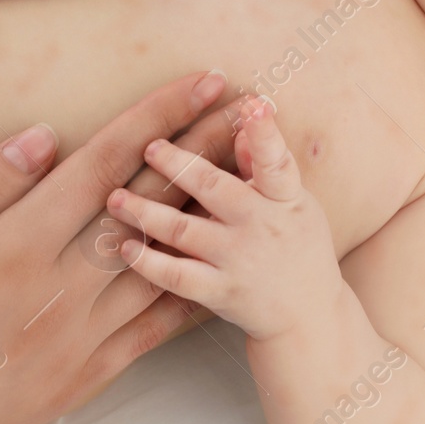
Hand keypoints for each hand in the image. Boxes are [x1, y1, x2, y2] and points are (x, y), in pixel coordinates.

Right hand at [0, 70, 241, 423]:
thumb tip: (41, 136)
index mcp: (12, 249)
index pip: (104, 164)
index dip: (159, 117)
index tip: (203, 82)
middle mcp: (58, 294)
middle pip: (151, 207)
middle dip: (206, 154)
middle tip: (255, 113)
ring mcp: (75, 343)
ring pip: (163, 264)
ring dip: (210, 215)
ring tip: (250, 179)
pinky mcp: (78, 384)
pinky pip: (150, 333)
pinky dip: (189, 295)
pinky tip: (216, 273)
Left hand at [107, 96, 345, 341]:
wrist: (308, 318)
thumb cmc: (297, 247)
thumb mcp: (293, 203)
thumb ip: (262, 166)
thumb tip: (240, 126)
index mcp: (286, 199)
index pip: (277, 162)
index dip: (266, 134)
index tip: (252, 105)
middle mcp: (263, 227)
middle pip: (216, 189)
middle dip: (180, 165)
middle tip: (149, 146)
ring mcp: (240, 261)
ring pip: (185, 231)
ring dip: (147, 212)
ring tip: (116, 197)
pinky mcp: (221, 293)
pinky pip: (178, 276)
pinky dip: (148, 262)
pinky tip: (124, 246)